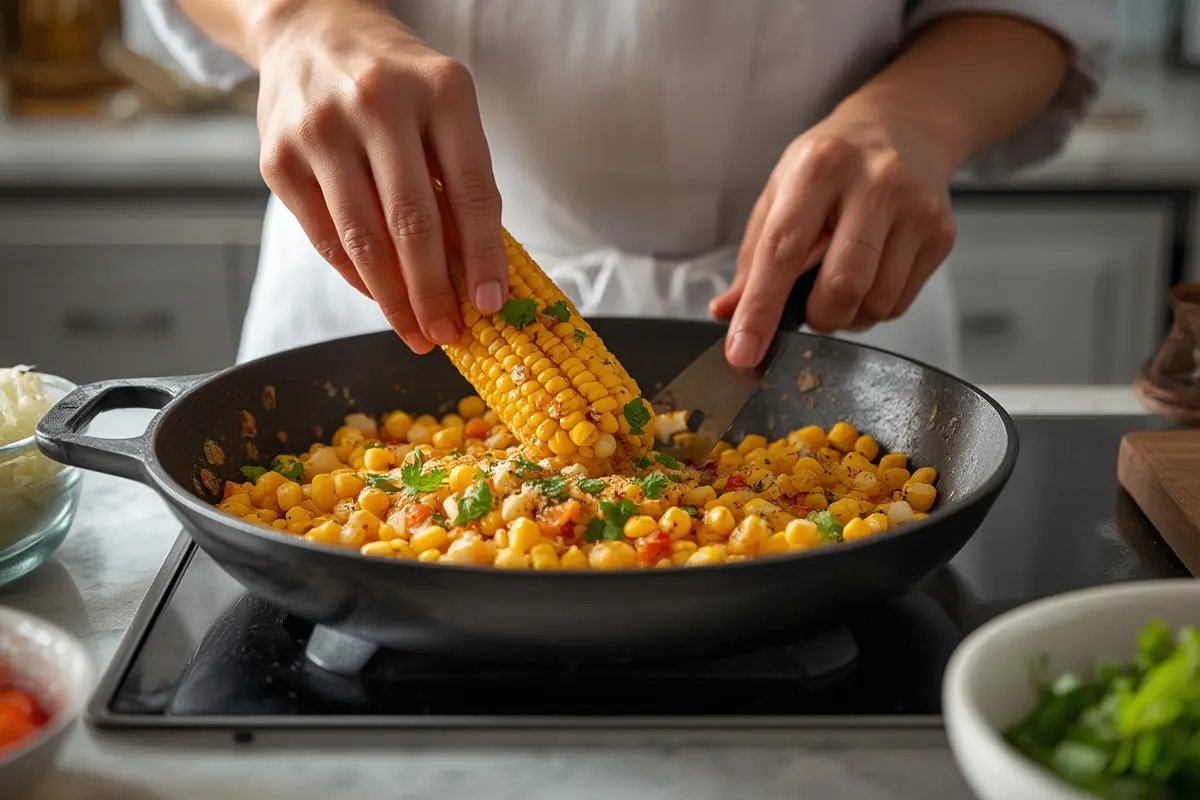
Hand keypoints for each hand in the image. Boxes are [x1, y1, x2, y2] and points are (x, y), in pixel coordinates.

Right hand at [254, 0, 505, 352]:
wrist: (310, 26)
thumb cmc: (396, 80)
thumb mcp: (446, 108)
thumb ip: (460, 180)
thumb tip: (475, 271)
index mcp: (440, 90)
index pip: (471, 192)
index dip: (484, 258)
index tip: (492, 305)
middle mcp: (378, 103)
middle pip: (413, 223)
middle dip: (434, 293)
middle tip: (448, 335)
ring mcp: (320, 129)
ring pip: (363, 239)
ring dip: (394, 299)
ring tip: (416, 332)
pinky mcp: (279, 157)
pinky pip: (324, 237)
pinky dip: (355, 277)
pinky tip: (379, 297)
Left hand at [710, 97, 959, 367]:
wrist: (905, 125)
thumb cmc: (831, 164)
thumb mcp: (781, 192)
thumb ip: (752, 256)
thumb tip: (728, 312)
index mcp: (819, 168)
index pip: (782, 252)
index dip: (760, 310)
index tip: (743, 353)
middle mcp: (874, 182)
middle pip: (842, 286)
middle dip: (818, 318)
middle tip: (810, 308)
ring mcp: (916, 208)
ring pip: (875, 303)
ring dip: (847, 315)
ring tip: (840, 284)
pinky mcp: (942, 232)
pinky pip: (900, 303)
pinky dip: (874, 307)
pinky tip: (869, 276)